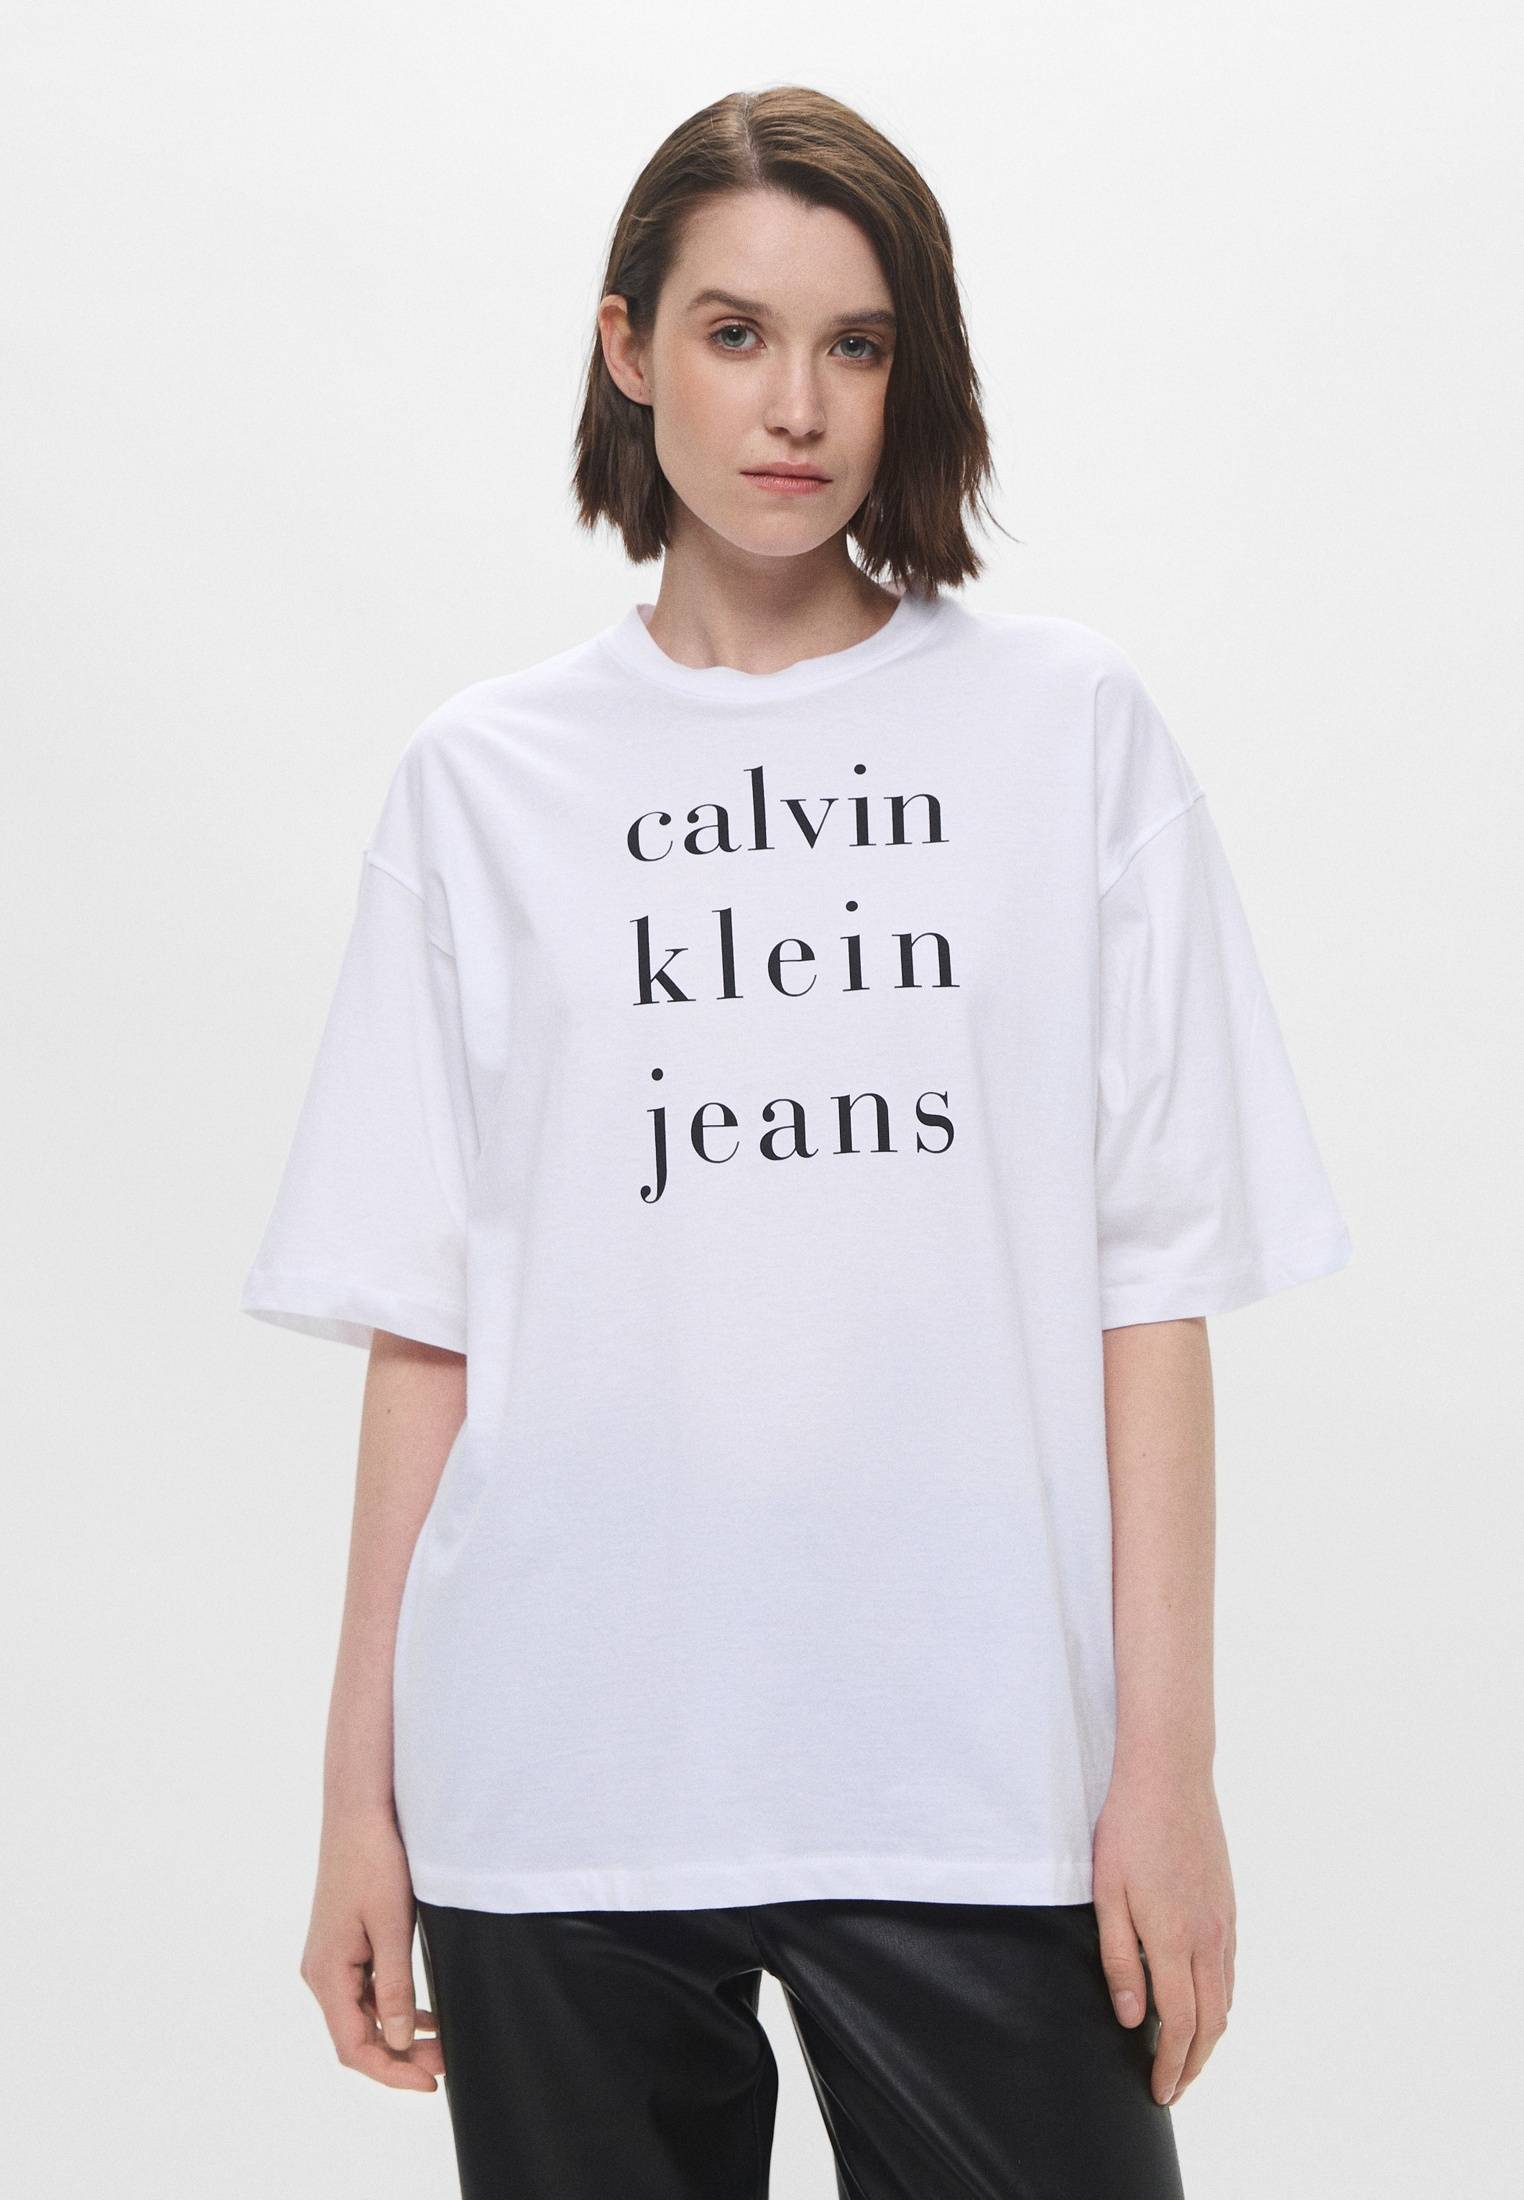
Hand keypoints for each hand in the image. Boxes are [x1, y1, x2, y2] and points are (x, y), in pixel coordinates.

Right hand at [300, 1807, 445, 2090]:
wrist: (358, 1812)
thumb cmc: (374, 1862)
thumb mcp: (392, 1926)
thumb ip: (395, 1986)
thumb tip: (399, 2040)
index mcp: (326, 1974)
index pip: (353, 2047)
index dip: (390, 2072)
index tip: (429, 2083)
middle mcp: (321, 1973)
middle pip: (357, 2036)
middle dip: (399, 2057)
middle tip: (444, 2064)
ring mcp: (331, 1959)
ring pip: (363, 2016)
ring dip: (398, 2035)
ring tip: (440, 2045)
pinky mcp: (344, 1945)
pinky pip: (366, 1992)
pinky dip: (393, 2008)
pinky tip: (424, 2016)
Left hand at [1091, 1763, 1234, 2107]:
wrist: (1170, 1774)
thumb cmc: (1128, 1829)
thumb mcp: (1107, 1892)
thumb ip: (1120, 1958)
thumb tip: (1133, 2018)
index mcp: (1173, 1938)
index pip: (1180, 2024)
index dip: (1171, 2065)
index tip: (1159, 2092)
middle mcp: (1208, 1937)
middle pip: (1212, 2023)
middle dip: (1194, 2065)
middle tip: (1172, 2089)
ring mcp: (1224, 1921)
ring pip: (1227, 1999)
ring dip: (1210, 2037)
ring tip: (1187, 2058)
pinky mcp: (1229, 1904)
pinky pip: (1230, 1969)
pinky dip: (1220, 2001)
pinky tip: (1204, 2003)